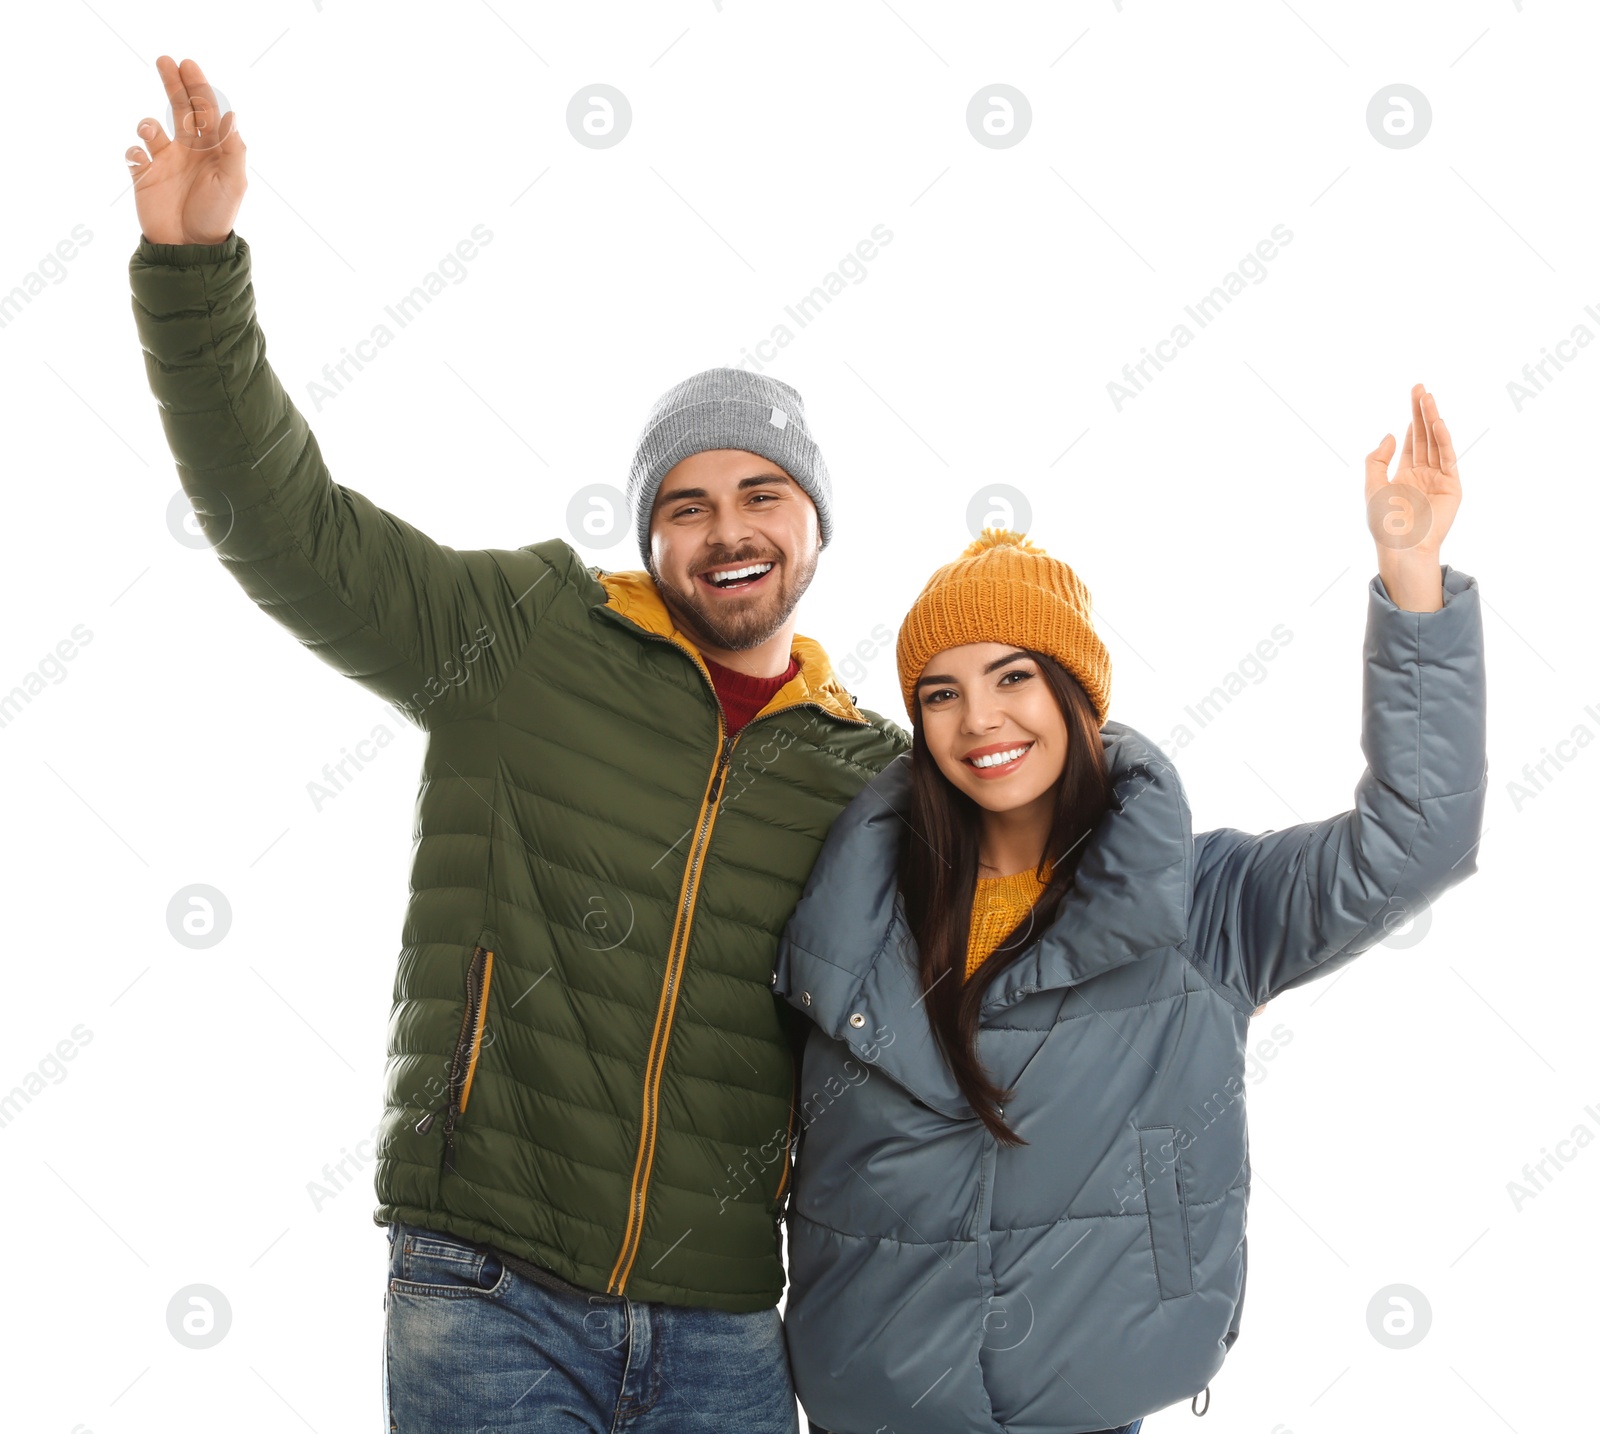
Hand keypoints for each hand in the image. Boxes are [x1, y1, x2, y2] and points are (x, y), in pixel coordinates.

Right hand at [125, 56, 244, 245]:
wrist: (190, 249)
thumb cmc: (217, 216)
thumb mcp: (233, 183)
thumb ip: (233, 150)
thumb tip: (231, 116)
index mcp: (212, 150)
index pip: (205, 112)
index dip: (198, 87)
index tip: (188, 65)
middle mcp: (188, 151)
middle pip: (179, 109)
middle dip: (173, 84)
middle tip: (165, 61)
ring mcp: (165, 161)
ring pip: (152, 128)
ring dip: (148, 125)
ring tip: (151, 133)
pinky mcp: (144, 175)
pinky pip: (133, 154)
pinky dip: (134, 152)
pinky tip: (141, 161)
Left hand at [1363, 383, 1460, 611]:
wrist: (1400, 546)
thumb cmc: (1384, 522)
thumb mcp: (1372, 485)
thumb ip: (1377, 459)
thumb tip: (1390, 434)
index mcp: (1405, 475)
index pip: (1411, 441)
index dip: (1412, 419)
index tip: (1413, 396)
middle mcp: (1424, 474)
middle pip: (1424, 437)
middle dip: (1422, 413)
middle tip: (1420, 388)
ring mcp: (1439, 479)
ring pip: (1436, 443)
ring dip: (1432, 420)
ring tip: (1428, 398)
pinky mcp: (1452, 487)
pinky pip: (1448, 458)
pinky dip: (1443, 440)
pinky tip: (1437, 423)